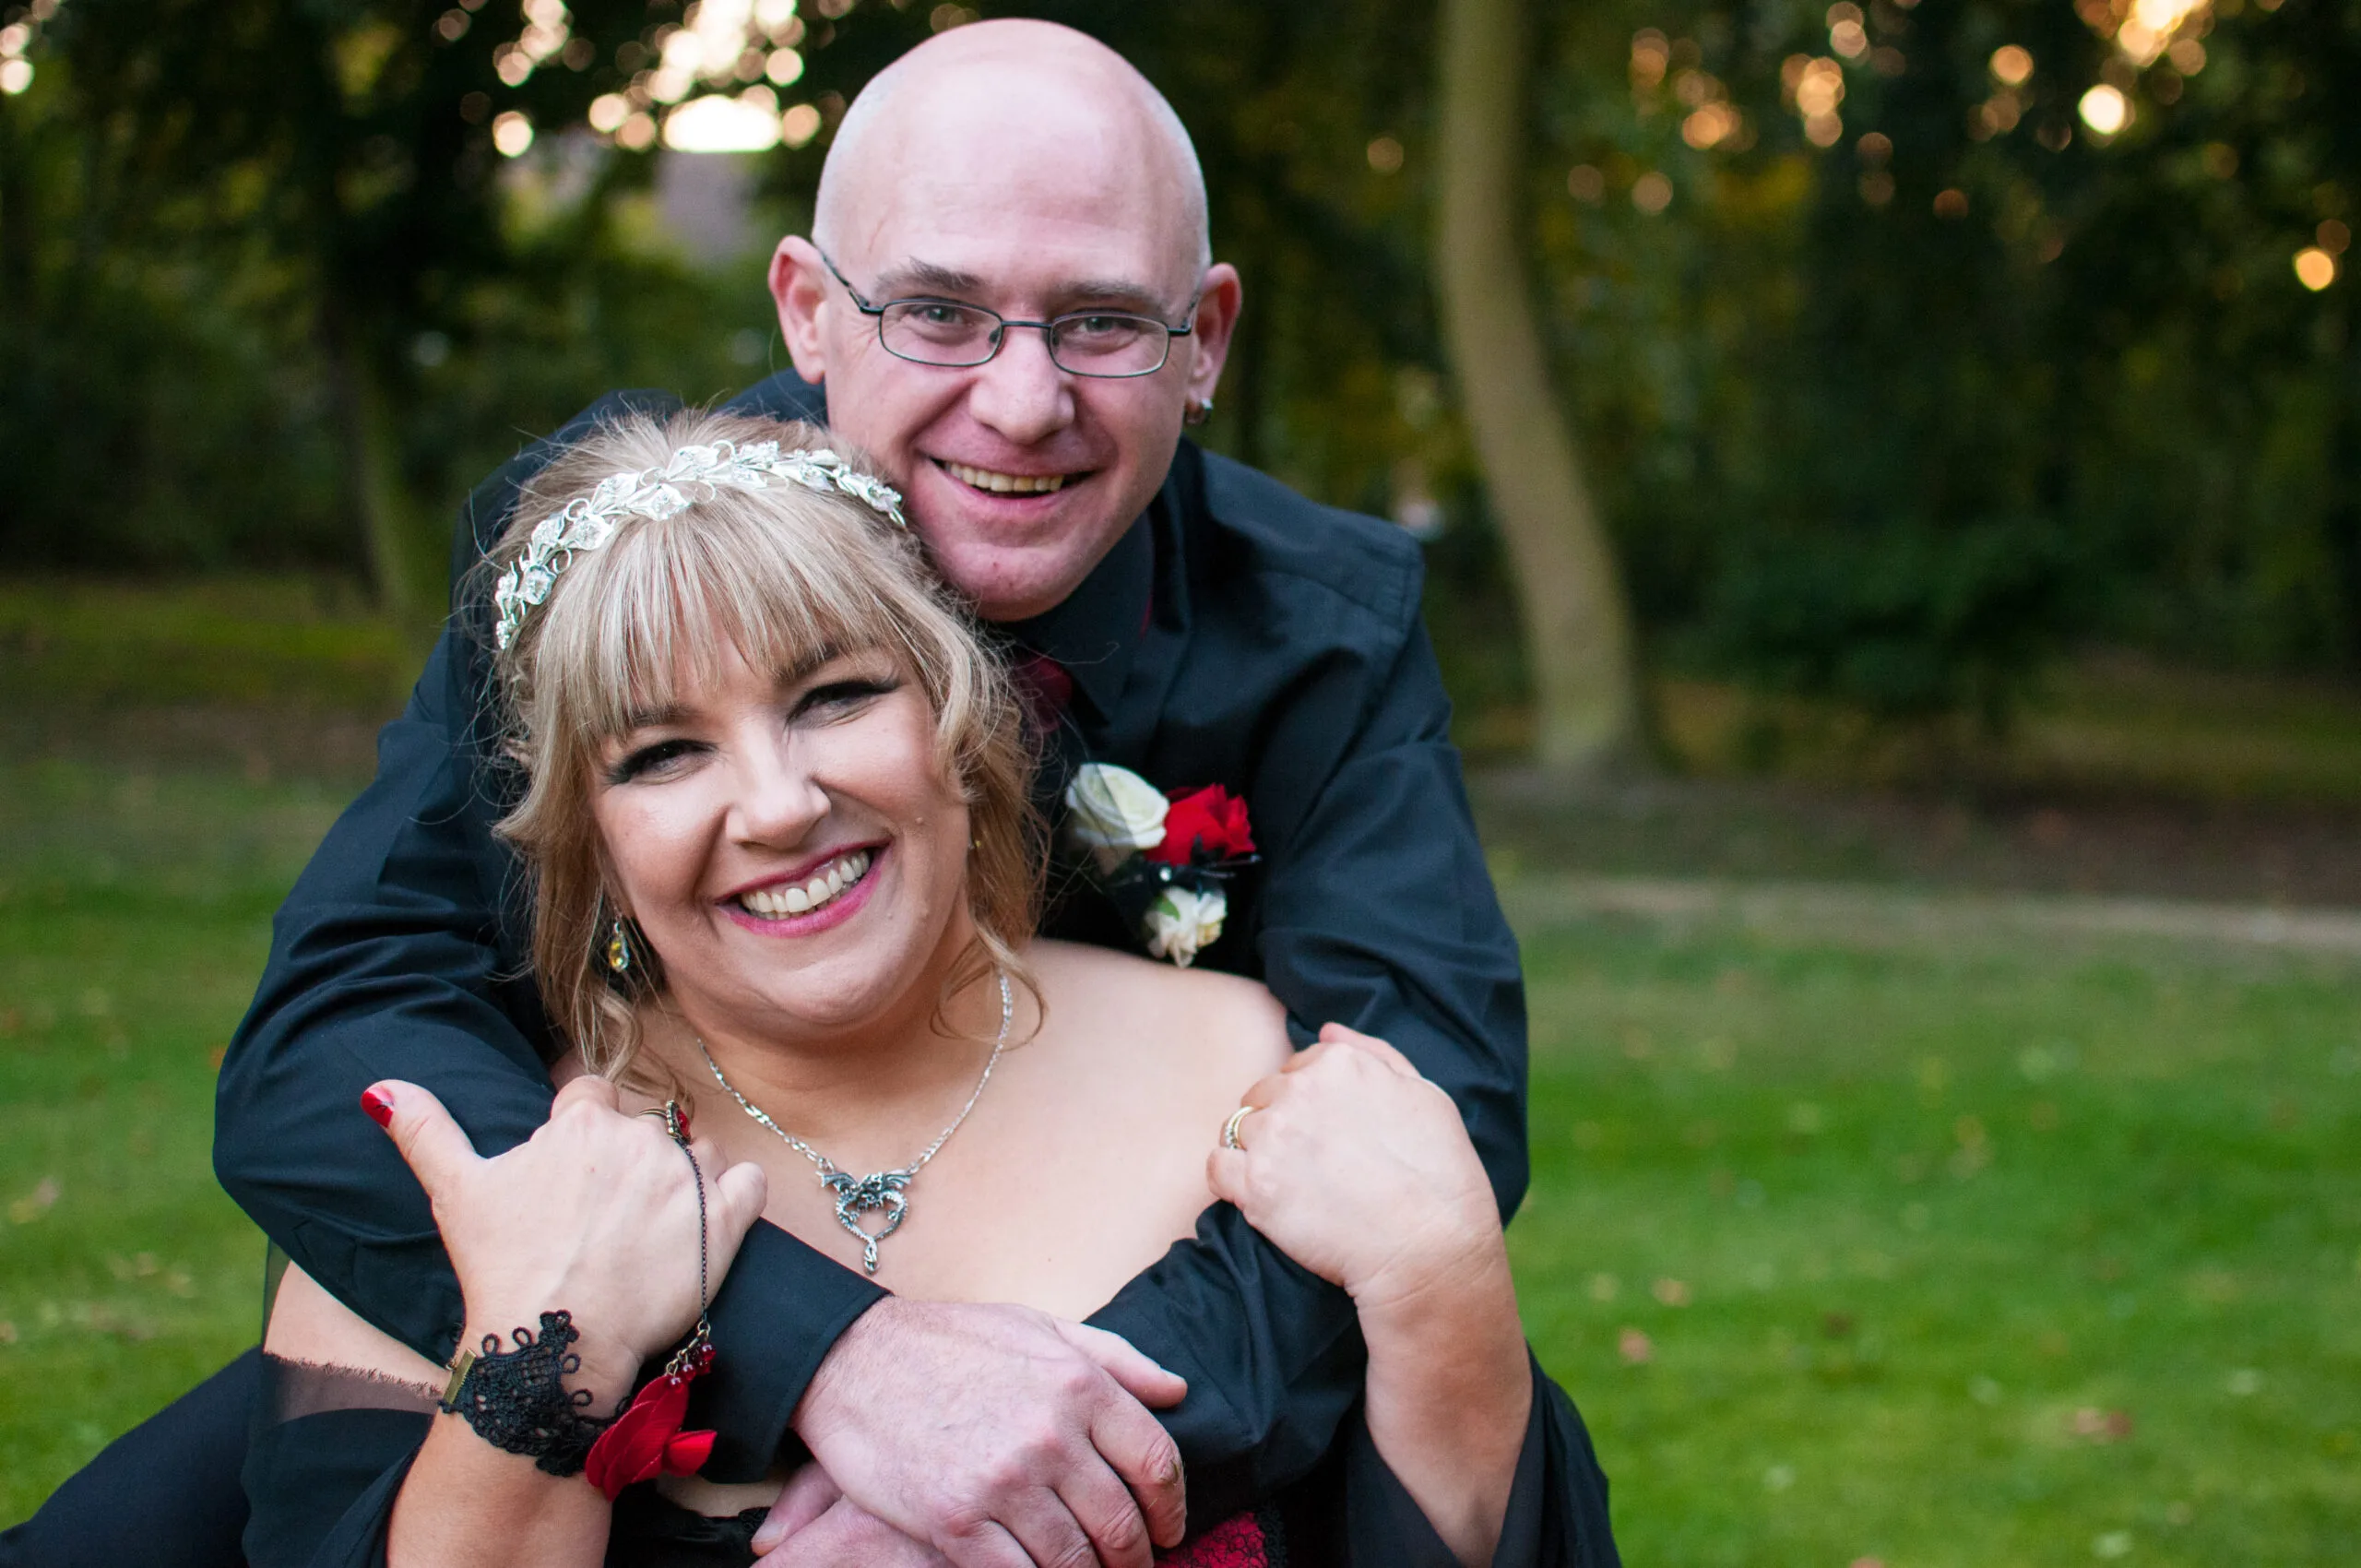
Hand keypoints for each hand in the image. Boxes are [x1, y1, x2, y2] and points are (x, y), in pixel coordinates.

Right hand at [366, 1076, 768, 1402]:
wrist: (556, 1344)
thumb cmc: (503, 1269)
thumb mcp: (455, 1193)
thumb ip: (425, 1130)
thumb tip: (379, 1086)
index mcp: (582, 1122)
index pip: (593, 1097)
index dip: (583, 1134)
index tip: (573, 1178)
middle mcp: (640, 1137)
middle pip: (646, 1129)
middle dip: (629, 1165)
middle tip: (604, 1222)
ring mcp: (686, 1177)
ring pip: (697, 1153)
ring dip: (681, 1180)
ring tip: (647, 1234)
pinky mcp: (725, 1219)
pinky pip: (747, 1182)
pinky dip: (735, 1196)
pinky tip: (706, 1224)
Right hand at [792, 1298, 1188, 1567]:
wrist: (852, 1360)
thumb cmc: (950, 1342)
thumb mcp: (1040, 1327)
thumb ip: (1116, 1359)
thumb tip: (1177, 1391)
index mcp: (1079, 1384)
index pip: (1156, 1463)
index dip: (1172, 1507)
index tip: (1171, 1529)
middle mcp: (1051, 1435)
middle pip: (1121, 1522)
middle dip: (1136, 1556)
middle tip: (1134, 1566)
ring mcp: (1003, 1482)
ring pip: (1074, 1560)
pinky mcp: (956, 1522)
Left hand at [1206, 1024, 1504, 1311]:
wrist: (1431, 1248)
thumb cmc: (1439, 1175)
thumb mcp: (1425, 1094)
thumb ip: (1374, 1054)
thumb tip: (1326, 1031)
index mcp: (1337, 1064)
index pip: (1295, 1070)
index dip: (1309, 1106)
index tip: (1328, 1138)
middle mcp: (1298, 1090)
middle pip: (1262, 1098)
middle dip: (1279, 1126)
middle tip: (1311, 1167)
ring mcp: (1273, 1137)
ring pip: (1237, 1132)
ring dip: (1256, 1154)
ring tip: (1292, 1186)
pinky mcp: (1254, 1186)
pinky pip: (1217, 1168)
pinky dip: (1230, 1182)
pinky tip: (1261, 1199)